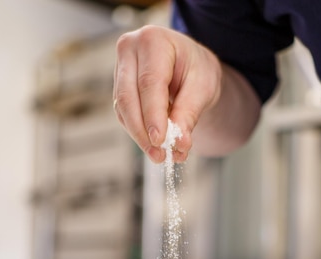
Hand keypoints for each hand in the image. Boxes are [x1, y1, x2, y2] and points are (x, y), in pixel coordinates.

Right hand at [114, 25, 222, 162]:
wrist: (189, 64)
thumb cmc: (197, 68)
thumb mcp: (203, 87)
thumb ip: (189, 113)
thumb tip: (180, 144)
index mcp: (153, 40)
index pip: (150, 83)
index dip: (153, 115)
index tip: (159, 141)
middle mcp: (130, 50)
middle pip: (128, 97)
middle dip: (143, 131)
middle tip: (160, 155)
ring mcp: (120, 67)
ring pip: (123, 108)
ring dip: (140, 136)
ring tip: (160, 155)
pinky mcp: (118, 86)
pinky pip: (124, 113)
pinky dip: (138, 131)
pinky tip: (154, 144)